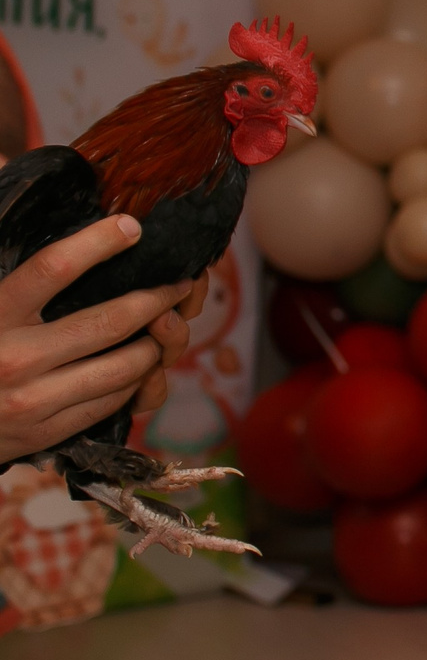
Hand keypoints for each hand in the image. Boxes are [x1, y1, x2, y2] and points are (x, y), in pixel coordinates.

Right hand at [0, 217, 197, 463]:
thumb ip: (21, 287)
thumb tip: (79, 252)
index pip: (53, 267)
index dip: (97, 243)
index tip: (131, 228)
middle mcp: (15, 357)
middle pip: (110, 322)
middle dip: (157, 300)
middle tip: (178, 286)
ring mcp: (33, 399)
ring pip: (124, 367)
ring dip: (156, 346)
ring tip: (165, 328)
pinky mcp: (47, 432)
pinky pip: (111, 402)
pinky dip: (135, 381)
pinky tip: (140, 366)